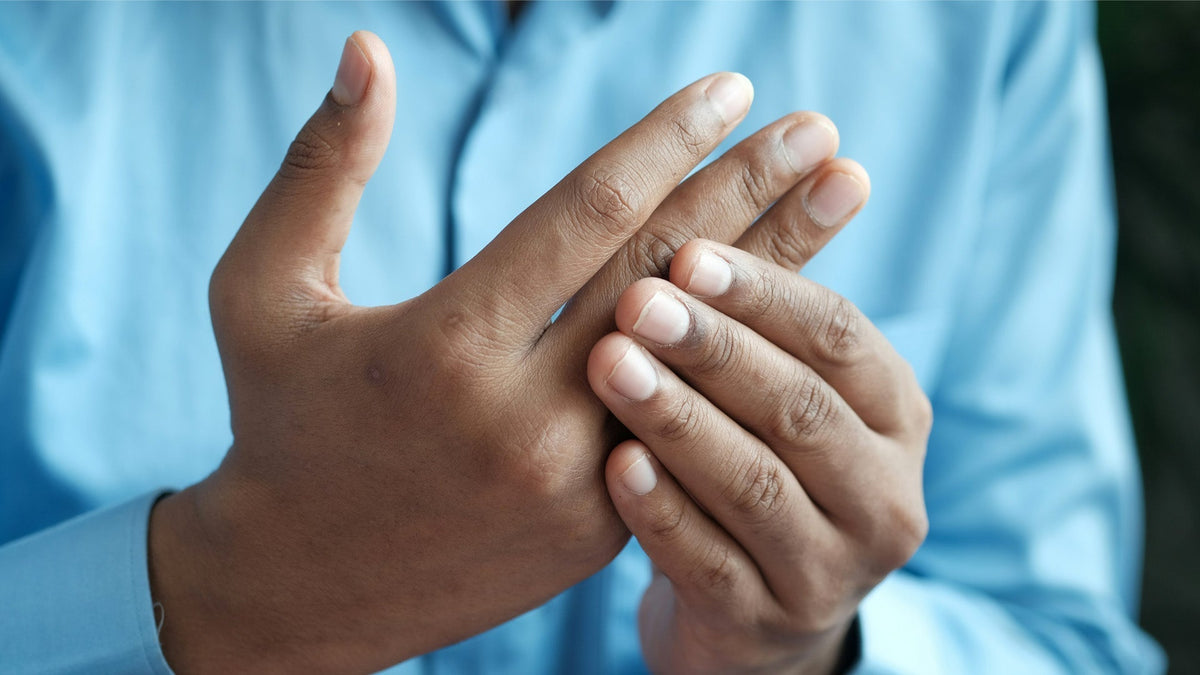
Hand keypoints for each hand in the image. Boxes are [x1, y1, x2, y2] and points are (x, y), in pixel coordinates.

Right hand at [149, 31, 856, 672]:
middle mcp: (523, 420)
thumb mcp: (261, 290)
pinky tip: (790, 299)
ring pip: (700, 356)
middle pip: (666, 279)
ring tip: (842, 194)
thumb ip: (320, 167)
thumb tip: (369, 48)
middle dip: (754, 192)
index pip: (586, 217)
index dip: (667, 142)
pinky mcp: (600, 528)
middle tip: (821, 130)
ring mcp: (575, 484)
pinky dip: (739, 356)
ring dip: (780, 269)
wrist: (300, 582)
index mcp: (444, 347)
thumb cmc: (278, 421)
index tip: (732, 88)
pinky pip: (686, 421)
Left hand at [588, 183, 932, 672]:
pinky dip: (663, 512)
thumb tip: (823, 157)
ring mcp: (830, 572)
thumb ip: (782, 303)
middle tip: (638, 302)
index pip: (841, 340)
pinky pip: (710, 566)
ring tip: (611, 366)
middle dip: (717, 349)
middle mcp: (885, 496)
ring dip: (682, 419)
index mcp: (897, 416)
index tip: (689, 253)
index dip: (768, 293)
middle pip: (801, 410)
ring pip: (758, 487)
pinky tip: (615, 465)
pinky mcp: (765, 627)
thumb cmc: (761, 459)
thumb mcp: (787, 387)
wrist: (755, 609)